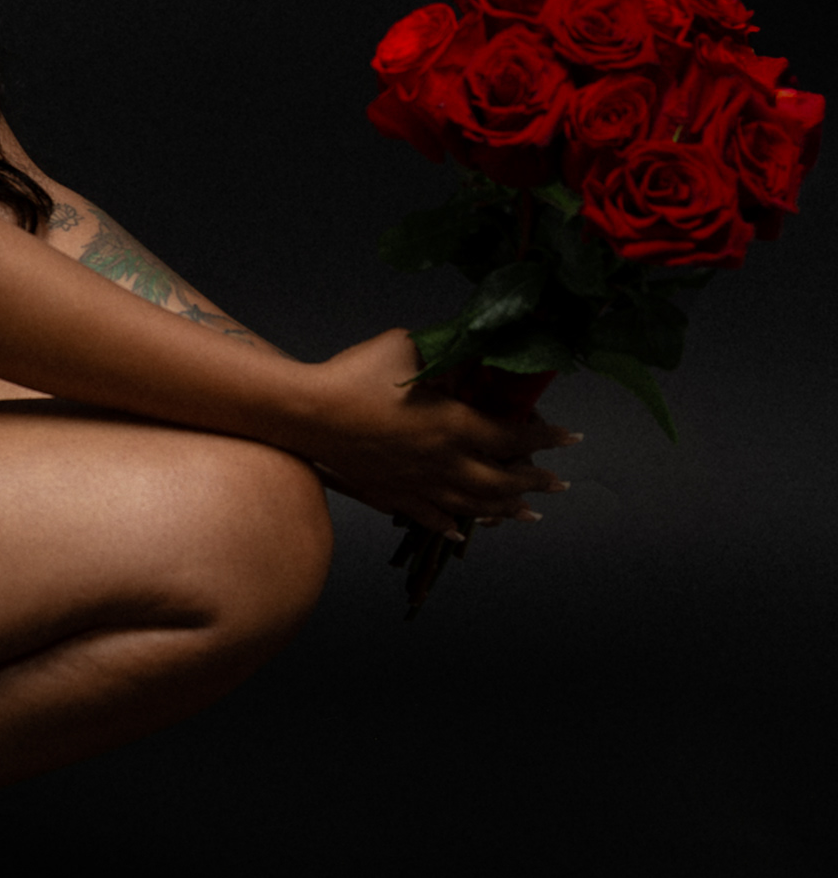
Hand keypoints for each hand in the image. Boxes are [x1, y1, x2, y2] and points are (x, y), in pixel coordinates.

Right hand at [289, 330, 574, 539]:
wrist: (306, 414)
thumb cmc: (355, 373)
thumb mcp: (410, 347)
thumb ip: (448, 354)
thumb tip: (476, 353)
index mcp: (453, 425)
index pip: (513, 437)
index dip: (546, 439)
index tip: (570, 439)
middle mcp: (443, 462)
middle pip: (502, 482)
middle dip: (535, 483)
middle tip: (557, 485)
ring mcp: (418, 484)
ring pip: (472, 506)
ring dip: (505, 511)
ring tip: (526, 515)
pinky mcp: (392, 495)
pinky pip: (430, 518)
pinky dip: (451, 526)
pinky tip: (462, 530)